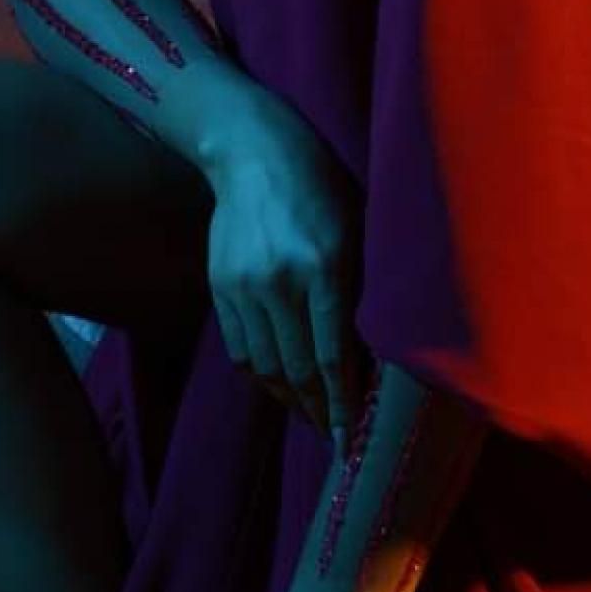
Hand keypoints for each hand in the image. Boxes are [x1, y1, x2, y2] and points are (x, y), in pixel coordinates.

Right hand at [204, 108, 369, 451]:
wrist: (252, 151)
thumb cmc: (321, 185)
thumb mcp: (356, 228)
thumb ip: (359, 288)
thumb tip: (370, 352)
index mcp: (322, 267)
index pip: (331, 356)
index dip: (342, 404)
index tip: (351, 439)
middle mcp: (279, 283)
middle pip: (296, 369)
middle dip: (317, 409)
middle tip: (333, 436)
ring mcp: (244, 286)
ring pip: (264, 365)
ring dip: (287, 397)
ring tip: (308, 413)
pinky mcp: (220, 286)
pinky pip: (239, 347)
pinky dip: (259, 373)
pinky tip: (277, 382)